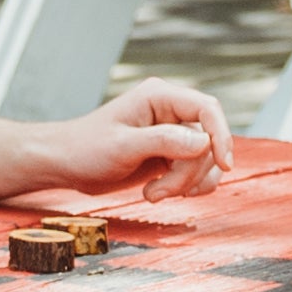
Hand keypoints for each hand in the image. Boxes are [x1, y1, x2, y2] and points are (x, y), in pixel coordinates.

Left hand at [13, 77, 233, 194]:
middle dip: (190, 173)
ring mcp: (172, 134)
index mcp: (159, 97)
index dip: (222, 136)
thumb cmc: (84, 149)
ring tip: (154, 194)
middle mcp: (170, 112)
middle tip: (161, 192)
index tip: (226, 165)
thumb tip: (203, 141)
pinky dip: (185, 188)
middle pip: (208, 141)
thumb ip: (163, 141)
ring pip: (205, 160)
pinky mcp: (170, 154)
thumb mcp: (122, 146)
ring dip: (186, 184)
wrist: (65, 165)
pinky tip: (158, 193)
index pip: (207, 109)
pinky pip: (196, 172)